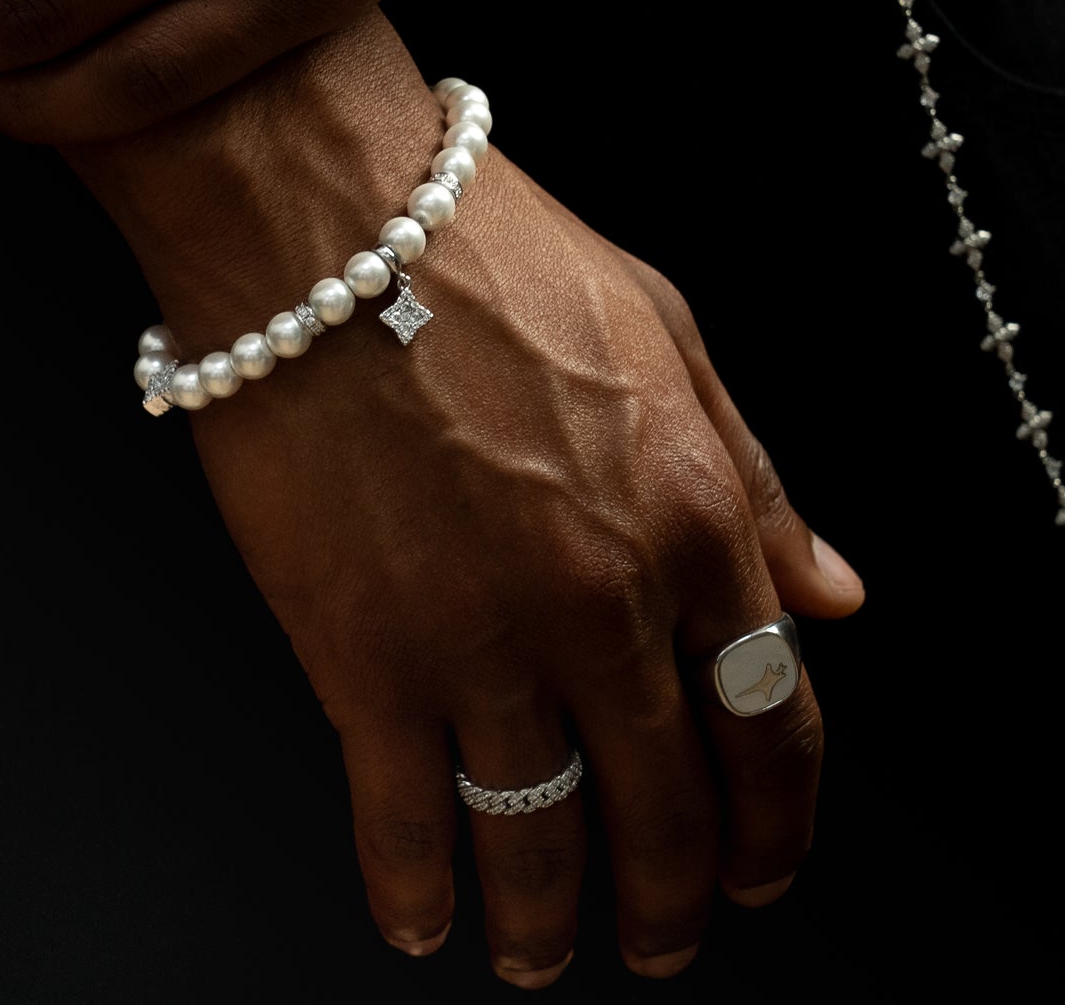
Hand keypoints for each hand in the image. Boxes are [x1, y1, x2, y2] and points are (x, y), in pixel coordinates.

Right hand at [71, 24, 863, 985]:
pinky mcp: (360, 655)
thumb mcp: (667, 330)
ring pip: (538, 834)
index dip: (774, 815)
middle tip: (662, 935)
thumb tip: (832, 594)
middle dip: (673, 896)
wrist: (325, 225)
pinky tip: (419, 918)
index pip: (769, 717)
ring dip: (547, 917)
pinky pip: (403, 818)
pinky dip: (414, 889)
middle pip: (665, 803)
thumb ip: (755, 474)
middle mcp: (604, 600)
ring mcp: (481, 640)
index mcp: (692, 515)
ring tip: (541, 951)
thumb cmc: (488, 253)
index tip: (759, 863)